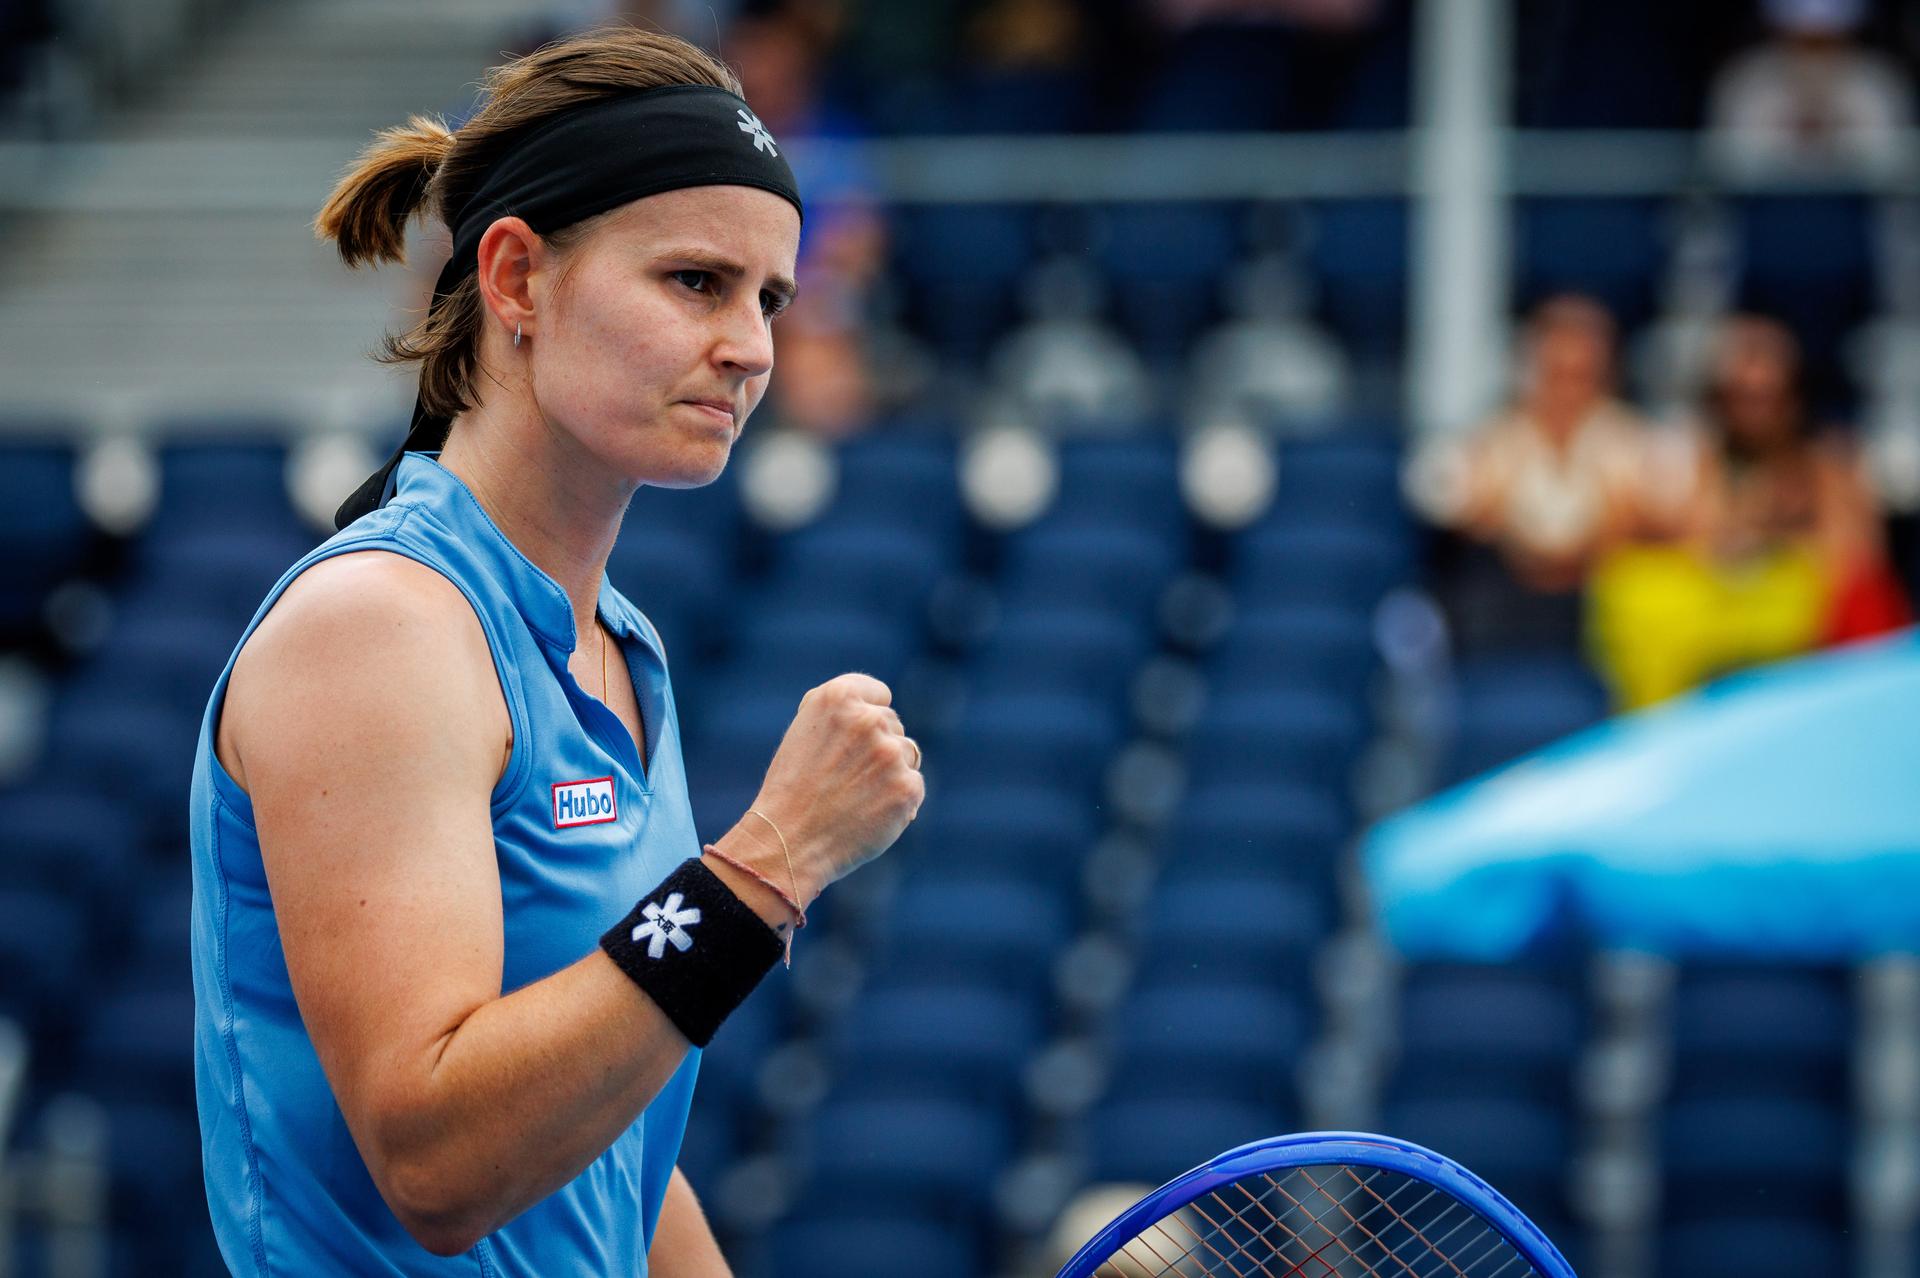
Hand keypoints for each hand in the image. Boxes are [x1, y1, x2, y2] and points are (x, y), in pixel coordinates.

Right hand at [745, 673, 922, 903]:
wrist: (788, 843)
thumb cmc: (792, 788)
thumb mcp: (804, 731)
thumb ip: (842, 712)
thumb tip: (880, 705)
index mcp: (838, 697)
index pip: (878, 694)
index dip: (864, 717)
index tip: (849, 740)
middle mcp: (868, 719)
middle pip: (893, 724)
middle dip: (875, 747)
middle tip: (844, 777)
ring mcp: (891, 753)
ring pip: (908, 753)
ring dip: (890, 771)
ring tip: (856, 795)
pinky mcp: (907, 787)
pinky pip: (914, 785)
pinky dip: (898, 800)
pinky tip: (870, 813)